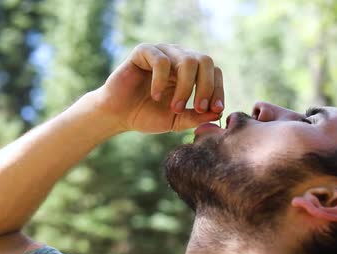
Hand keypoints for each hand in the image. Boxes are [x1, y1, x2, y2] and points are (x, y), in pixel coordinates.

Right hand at [93, 43, 223, 132]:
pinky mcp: (143, 51)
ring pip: (187, 60)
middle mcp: (178, 56)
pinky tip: (155, 96)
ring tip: (175, 107)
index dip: (217, 89)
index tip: (216, 109)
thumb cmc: (147, 115)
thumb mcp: (177, 120)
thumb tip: (218, 112)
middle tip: (198, 108)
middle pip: (205, 61)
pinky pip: (161, 60)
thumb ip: (196, 116)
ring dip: (185, 87)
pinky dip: (161, 81)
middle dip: (205, 87)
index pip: (214, 71)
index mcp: (190, 71)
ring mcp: (162, 51)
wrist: (118, 115)